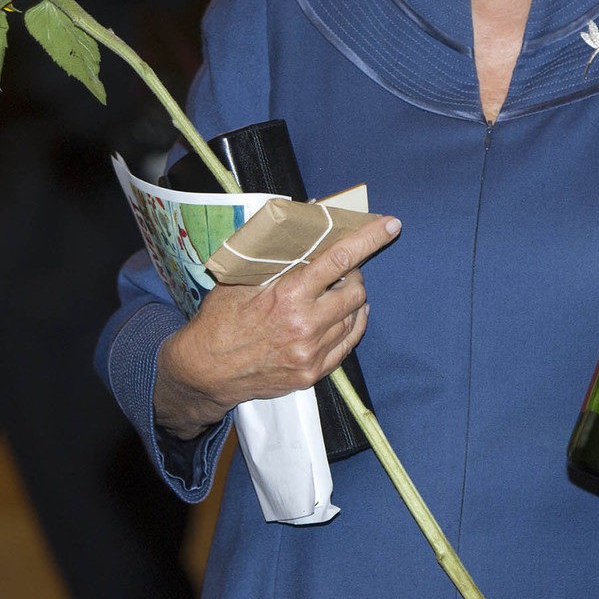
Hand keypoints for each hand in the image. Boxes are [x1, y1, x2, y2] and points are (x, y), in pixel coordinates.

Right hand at [154, 212, 401, 439]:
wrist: (206, 370)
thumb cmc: (221, 318)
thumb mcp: (242, 279)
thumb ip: (276, 258)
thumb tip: (304, 227)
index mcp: (288, 295)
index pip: (339, 259)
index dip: (369, 240)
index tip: (391, 226)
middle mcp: (305, 324)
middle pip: (355, 289)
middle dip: (353, 274)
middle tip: (341, 270)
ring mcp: (311, 352)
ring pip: (355, 315)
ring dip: (353, 299)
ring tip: (337, 292)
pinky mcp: (313, 373)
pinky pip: (349, 343)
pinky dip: (353, 323)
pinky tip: (344, 315)